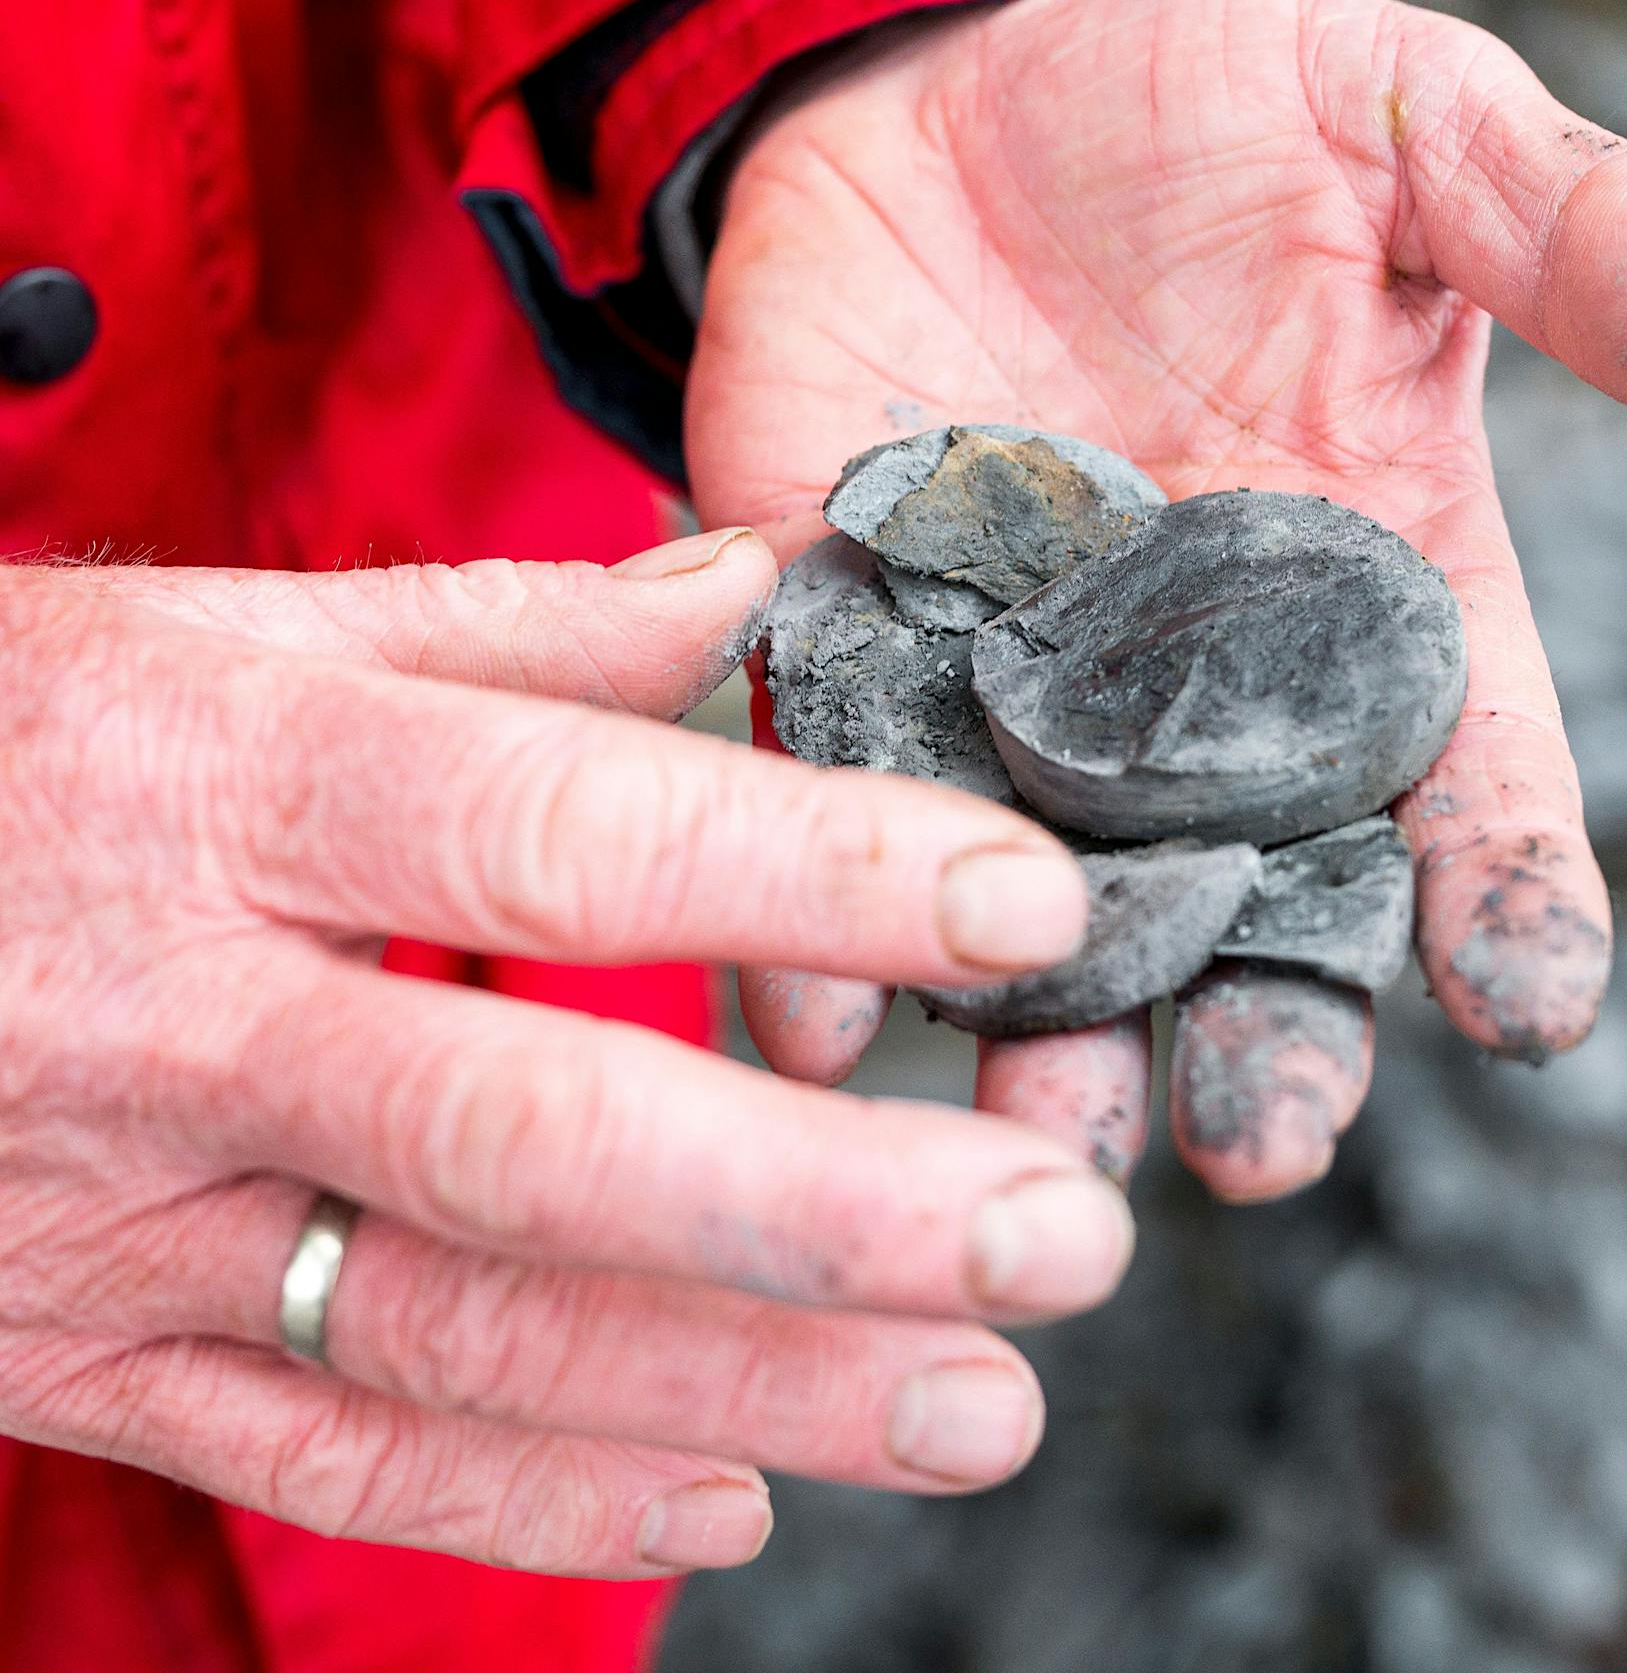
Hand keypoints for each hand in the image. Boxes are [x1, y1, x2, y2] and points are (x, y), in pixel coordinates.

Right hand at [0, 536, 1138, 1575]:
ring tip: (980, 1409)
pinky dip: (539, 1500)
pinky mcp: (87, 1360)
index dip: (801, 867)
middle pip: (533, 1134)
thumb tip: (746, 587)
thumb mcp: (220, 638)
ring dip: (740, 1389)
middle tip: (1057, 1240)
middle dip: (818, 1208)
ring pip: (462, 1340)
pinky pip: (323, 1457)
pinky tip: (734, 1502)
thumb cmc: (8, 749)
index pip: (558, 827)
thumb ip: (499, 629)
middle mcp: (191, 1023)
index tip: (1021, 902)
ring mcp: (126, 1224)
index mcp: (240, 791)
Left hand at [687, 0, 1626, 1199]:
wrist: (947, 88)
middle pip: (1249, 906)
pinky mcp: (836, 648)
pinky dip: (817, 908)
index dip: (1505, 894)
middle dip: (1256, 1033)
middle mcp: (1187, 692)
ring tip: (1034, 1149)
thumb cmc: (1199, 107)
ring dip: (1038, 1034)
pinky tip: (824, 1016)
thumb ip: (1581, 236)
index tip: (1527, 1001)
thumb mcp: (1410, 131)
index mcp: (1361, 599)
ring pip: (1036, 909)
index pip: (1462, 782)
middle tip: (1252, 1146)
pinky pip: (825, 800)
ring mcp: (1004, 687)